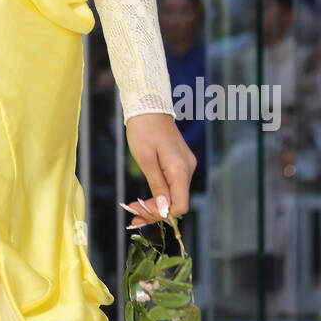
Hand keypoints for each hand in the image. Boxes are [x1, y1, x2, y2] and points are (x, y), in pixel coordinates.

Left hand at [123, 113, 196, 227]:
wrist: (148, 105)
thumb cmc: (144, 129)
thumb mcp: (146, 159)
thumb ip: (157, 185)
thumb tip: (164, 209)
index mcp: (180, 169)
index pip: (180, 205)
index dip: (161, 213)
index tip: (140, 211)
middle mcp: (187, 168)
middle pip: (176, 201)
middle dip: (155, 211)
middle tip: (132, 215)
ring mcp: (185, 165)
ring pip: (174, 193)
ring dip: (156, 204)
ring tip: (134, 208)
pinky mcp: (179, 161)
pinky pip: (172, 183)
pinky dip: (159, 193)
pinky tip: (146, 197)